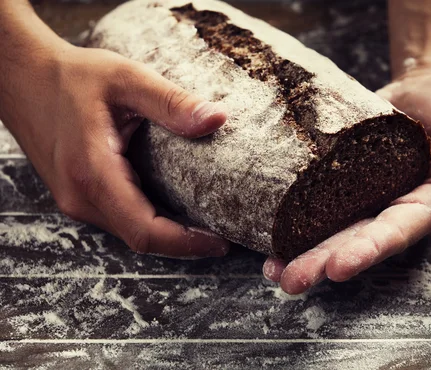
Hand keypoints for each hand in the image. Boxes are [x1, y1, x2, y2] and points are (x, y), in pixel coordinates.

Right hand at [0, 43, 229, 257]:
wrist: (20, 77)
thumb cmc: (71, 77)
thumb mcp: (126, 80)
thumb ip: (171, 102)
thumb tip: (217, 119)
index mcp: (93, 172)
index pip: (145, 230)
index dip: (186, 243)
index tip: (220, 243)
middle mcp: (80, 196)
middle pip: (140, 238)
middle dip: (183, 243)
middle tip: (222, 233)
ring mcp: (74, 199)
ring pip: (128, 231)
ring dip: (166, 233)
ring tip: (204, 222)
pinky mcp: (75, 194)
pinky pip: (118, 218)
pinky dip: (148, 220)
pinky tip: (172, 207)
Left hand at [263, 71, 430, 293]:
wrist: (419, 89)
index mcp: (423, 206)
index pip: (395, 232)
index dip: (369, 249)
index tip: (340, 265)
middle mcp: (388, 209)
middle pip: (354, 240)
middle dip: (322, 262)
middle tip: (289, 280)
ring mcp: (360, 197)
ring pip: (328, 229)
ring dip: (300, 251)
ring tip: (270, 269)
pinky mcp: (336, 181)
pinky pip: (311, 203)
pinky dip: (289, 218)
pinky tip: (264, 233)